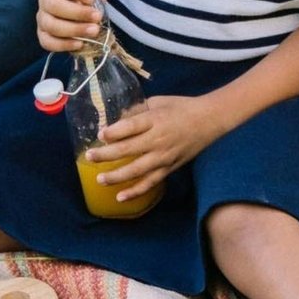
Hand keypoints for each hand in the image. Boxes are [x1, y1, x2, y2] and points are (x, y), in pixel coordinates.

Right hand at [38, 0, 105, 53]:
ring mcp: (42, 20)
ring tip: (94, 31)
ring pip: (51, 26)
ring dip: (74, 30)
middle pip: (53, 6)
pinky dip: (64, 45)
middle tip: (97, 17)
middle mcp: (45, 1)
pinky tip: (80, 43)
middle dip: (77, 13)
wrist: (80, 13)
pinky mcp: (43, 36)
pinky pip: (48, 42)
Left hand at [92, 95, 220, 202]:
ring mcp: (164, 156)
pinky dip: (136, 191)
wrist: (209, 120)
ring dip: (116, 176)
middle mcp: (158, 139)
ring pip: (136, 170)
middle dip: (106, 154)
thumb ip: (137, 111)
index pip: (130, 126)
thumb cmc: (181, 107)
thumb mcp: (157, 102)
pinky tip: (121, 197)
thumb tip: (116, 119)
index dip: (113, 132)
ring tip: (100, 179)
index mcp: (155, 119)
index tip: (100, 135)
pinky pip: (150, 183)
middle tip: (89, 157)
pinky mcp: (169, 168)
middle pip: (128, 149)